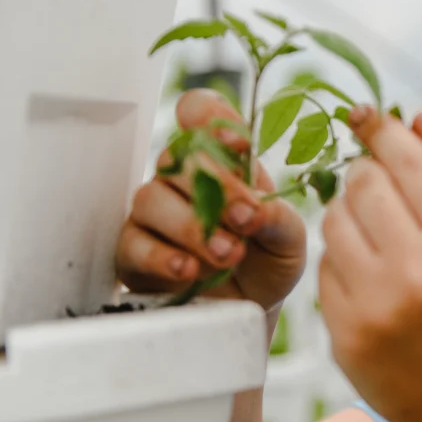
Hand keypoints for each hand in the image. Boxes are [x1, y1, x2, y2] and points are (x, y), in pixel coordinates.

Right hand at [116, 89, 306, 311]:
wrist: (253, 307)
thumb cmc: (269, 260)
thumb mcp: (289, 238)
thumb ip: (278, 218)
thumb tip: (254, 210)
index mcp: (223, 160)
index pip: (201, 114)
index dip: (212, 118)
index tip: (237, 144)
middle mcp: (182, 178)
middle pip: (177, 157)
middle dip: (216, 187)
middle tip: (246, 219)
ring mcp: (154, 213)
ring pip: (151, 198)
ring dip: (193, 227)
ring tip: (229, 254)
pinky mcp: (133, 252)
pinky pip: (132, 242)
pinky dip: (162, 256)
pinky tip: (189, 269)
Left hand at [319, 108, 421, 421]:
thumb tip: (415, 116)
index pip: (406, 160)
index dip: (379, 129)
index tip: (362, 114)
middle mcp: (420, 270)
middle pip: (360, 183)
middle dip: (364, 175)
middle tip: (376, 186)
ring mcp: (376, 306)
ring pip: (332, 221)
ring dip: (348, 216)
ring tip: (376, 238)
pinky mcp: (344, 336)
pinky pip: (323, 270)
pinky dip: (341, 263)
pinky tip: (369, 280)